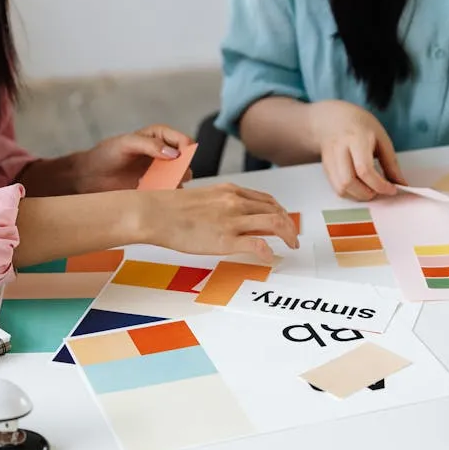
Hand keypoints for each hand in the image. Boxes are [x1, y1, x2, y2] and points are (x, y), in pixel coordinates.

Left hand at [75, 125, 193, 192]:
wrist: (91, 176)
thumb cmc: (106, 154)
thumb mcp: (126, 144)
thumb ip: (150, 145)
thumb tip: (174, 153)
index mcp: (159, 136)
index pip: (182, 140)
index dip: (185, 149)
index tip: (180, 158)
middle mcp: (164, 153)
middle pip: (185, 161)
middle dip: (183, 168)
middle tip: (174, 176)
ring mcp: (160, 171)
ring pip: (180, 177)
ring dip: (176, 182)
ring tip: (165, 187)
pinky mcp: (155, 187)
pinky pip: (169, 191)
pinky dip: (168, 193)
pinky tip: (158, 195)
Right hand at [137, 183, 298, 261]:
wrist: (155, 214)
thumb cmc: (171, 209)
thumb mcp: (204, 198)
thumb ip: (222, 204)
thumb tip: (233, 216)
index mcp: (230, 191)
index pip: (266, 199)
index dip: (279, 211)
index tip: (283, 221)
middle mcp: (235, 202)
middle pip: (275, 210)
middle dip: (289, 224)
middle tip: (293, 237)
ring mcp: (232, 221)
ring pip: (273, 223)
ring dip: (287, 235)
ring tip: (291, 245)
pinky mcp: (226, 240)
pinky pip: (257, 245)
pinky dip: (268, 251)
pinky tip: (270, 258)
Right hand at [308, 100, 407, 200]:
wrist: (332, 120)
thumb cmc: (359, 126)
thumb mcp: (381, 138)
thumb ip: (391, 163)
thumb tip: (401, 184)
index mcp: (356, 139)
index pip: (364, 169)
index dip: (379, 184)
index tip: (391, 189)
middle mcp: (339, 149)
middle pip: (348, 182)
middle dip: (367, 193)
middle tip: (379, 191)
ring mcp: (330, 160)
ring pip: (340, 188)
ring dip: (358, 196)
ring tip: (370, 190)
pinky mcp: (325, 169)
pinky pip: (336, 188)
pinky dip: (350, 193)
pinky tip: (359, 187)